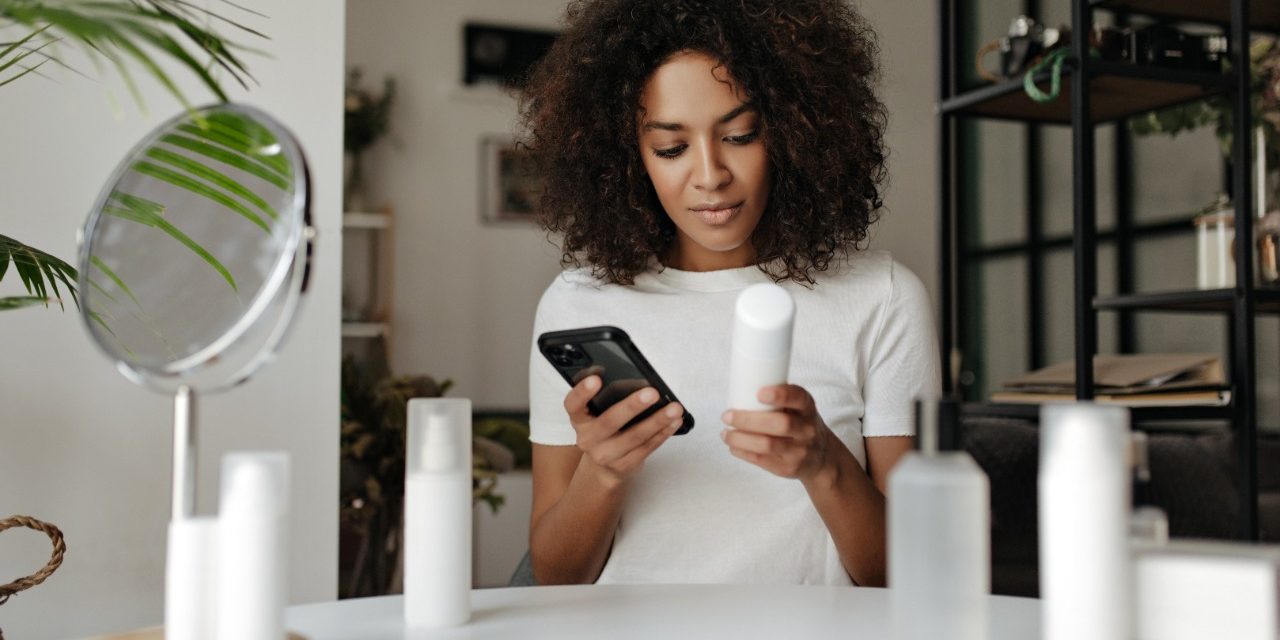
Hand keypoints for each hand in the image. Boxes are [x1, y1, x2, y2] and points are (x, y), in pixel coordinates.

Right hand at [564, 374, 684, 486]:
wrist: (604, 465)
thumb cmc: (605, 429)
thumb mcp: (597, 412)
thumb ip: (610, 396)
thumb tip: (639, 382)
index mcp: (579, 419)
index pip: (573, 404)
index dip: (582, 392)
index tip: (595, 379)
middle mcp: (588, 439)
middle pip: (609, 422)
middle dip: (632, 406)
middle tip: (652, 393)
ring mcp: (606, 455)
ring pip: (634, 437)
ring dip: (657, 421)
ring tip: (674, 408)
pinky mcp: (625, 465)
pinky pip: (647, 448)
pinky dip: (663, 433)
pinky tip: (674, 422)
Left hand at [720, 384, 833, 481]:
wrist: (821, 456)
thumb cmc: (800, 424)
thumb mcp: (799, 408)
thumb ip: (779, 398)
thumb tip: (740, 386)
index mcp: (807, 408)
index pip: (799, 398)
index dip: (781, 395)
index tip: (760, 393)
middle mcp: (806, 429)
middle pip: (781, 424)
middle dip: (749, 420)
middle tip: (727, 415)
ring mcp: (799, 451)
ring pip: (768, 445)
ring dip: (741, 439)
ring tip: (725, 433)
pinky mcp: (787, 467)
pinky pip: (762, 460)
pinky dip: (743, 452)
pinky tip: (733, 446)